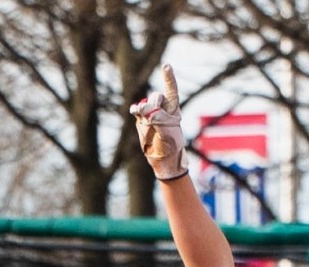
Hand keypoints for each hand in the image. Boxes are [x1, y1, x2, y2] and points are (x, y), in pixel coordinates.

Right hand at [130, 65, 188, 180]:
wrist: (162, 159)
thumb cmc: (170, 145)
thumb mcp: (167, 132)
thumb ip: (156, 118)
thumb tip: (141, 108)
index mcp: (173, 109)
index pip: (171, 90)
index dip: (168, 78)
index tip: (166, 66)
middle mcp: (162, 108)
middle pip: (155, 97)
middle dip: (154, 105)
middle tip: (153, 119)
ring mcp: (150, 113)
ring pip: (145, 103)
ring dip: (144, 109)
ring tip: (144, 118)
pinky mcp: (141, 119)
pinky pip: (137, 110)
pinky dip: (136, 110)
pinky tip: (135, 112)